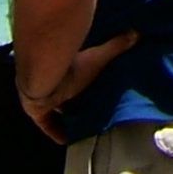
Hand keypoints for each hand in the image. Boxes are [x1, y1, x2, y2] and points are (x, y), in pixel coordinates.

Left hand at [18, 29, 138, 143]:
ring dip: (67, 118)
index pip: (76, 78)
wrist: (43, 75)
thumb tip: (136, 32)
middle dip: (77, 104)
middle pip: (66, 95)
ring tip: (83, 129)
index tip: (96, 94)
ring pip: (56, 110)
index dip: (85, 85)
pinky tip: (68, 140)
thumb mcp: (98, 58)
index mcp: (67, 68)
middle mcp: (53, 82)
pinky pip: (47, 125)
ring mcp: (43, 97)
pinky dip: (57, 133)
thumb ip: (116, 46)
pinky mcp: (36, 111)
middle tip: (92, 115)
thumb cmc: (72, 65)